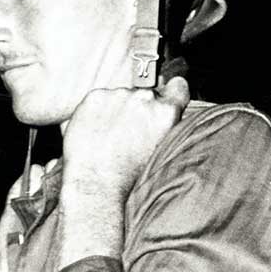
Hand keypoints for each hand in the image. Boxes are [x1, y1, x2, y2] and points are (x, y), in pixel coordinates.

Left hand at [61, 74, 188, 208]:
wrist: (95, 185)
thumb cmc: (126, 178)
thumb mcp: (158, 151)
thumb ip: (162, 126)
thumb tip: (160, 114)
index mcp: (166, 112)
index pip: (178, 87)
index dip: (169, 94)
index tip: (160, 103)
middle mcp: (145, 98)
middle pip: (144, 95)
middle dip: (136, 110)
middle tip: (124, 135)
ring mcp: (119, 95)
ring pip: (119, 97)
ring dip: (114, 111)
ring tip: (105, 138)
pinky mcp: (95, 98)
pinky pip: (97, 100)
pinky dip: (94, 113)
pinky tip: (92, 134)